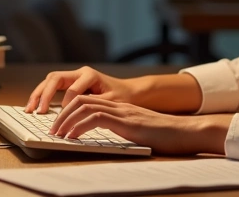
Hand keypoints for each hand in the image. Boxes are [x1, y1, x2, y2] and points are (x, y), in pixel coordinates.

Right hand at [25, 66, 137, 112]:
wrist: (128, 91)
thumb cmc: (122, 97)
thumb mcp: (112, 102)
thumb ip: (95, 107)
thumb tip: (79, 116)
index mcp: (89, 75)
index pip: (72, 90)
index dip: (66, 105)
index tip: (64, 119)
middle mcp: (79, 72)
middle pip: (54, 78)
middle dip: (43, 95)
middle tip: (36, 111)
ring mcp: (73, 76)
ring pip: (50, 81)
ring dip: (38, 94)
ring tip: (29, 109)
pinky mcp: (70, 82)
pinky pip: (52, 86)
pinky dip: (42, 95)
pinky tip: (35, 106)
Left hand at [49, 95, 232, 154]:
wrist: (186, 132)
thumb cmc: (167, 136)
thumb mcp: (139, 131)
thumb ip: (123, 129)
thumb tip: (107, 138)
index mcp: (121, 107)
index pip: (88, 100)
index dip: (70, 110)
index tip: (60, 125)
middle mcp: (119, 106)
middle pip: (81, 99)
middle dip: (62, 113)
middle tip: (52, 129)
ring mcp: (123, 112)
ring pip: (84, 106)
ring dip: (66, 120)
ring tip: (57, 133)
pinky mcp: (126, 122)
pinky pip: (96, 118)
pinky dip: (79, 126)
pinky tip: (73, 137)